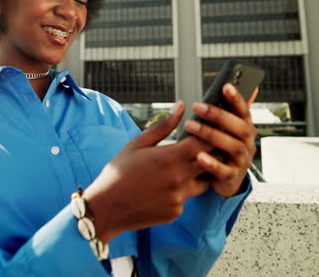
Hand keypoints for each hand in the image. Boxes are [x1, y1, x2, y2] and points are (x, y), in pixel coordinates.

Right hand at [83, 101, 213, 242]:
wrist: (106, 208)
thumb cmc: (119, 172)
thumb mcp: (138, 144)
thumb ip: (164, 126)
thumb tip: (182, 105)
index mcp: (170, 158)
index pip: (205, 142)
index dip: (211, 134)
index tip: (212, 129)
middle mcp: (179, 179)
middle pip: (212, 163)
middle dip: (213, 154)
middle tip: (209, 146)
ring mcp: (179, 198)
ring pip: (202, 183)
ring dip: (199, 174)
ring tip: (185, 166)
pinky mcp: (175, 212)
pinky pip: (187, 199)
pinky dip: (182, 191)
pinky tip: (165, 187)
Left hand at [185, 84, 258, 197]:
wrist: (225, 182)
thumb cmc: (222, 149)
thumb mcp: (226, 130)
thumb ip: (228, 111)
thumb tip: (232, 85)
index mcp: (246, 129)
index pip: (244, 111)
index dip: (237, 98)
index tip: (225, 85)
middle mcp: (248, 144)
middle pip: (240, 127)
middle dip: (219, 115)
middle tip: (197, 106)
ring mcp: (242, 161)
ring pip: (233, 147)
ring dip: (212, 135)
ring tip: (190, 125)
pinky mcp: (232, 178)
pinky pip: (224, 171)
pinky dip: (212, 163)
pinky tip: (199, 155)